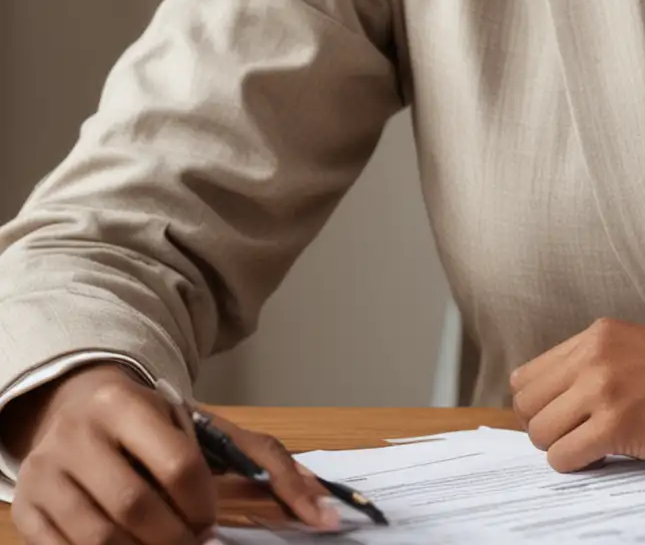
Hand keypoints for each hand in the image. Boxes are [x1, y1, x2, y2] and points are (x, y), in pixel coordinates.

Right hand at [4, 363, 343, 543]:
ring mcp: (46, 473)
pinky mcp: (25, 509)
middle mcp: (79, 434)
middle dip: (174, 537)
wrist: (77, 407)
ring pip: (98, 538)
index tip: (211, 522)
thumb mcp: (206, 428)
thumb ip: (267, 464)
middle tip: (194, 544)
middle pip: (134, 507)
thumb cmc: (154, 423)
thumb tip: (326, 515)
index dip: (201, 506)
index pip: (178, 464)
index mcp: (128, 403)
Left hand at [509, 317, 644, 472]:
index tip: (569, 420)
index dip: (542, 406)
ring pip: (539, 433)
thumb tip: (546, 407)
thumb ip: (594, 367)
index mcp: (598, 334)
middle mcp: (595, 353)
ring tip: (601, 446)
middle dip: (548, 429)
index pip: (527, 376)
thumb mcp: (638, 354)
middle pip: (526, 405)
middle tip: (584, 437)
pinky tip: (610, 456)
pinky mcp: (618, 421)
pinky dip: (579, 466)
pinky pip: (563, 457)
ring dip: (564, 448)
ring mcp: (605, 386)